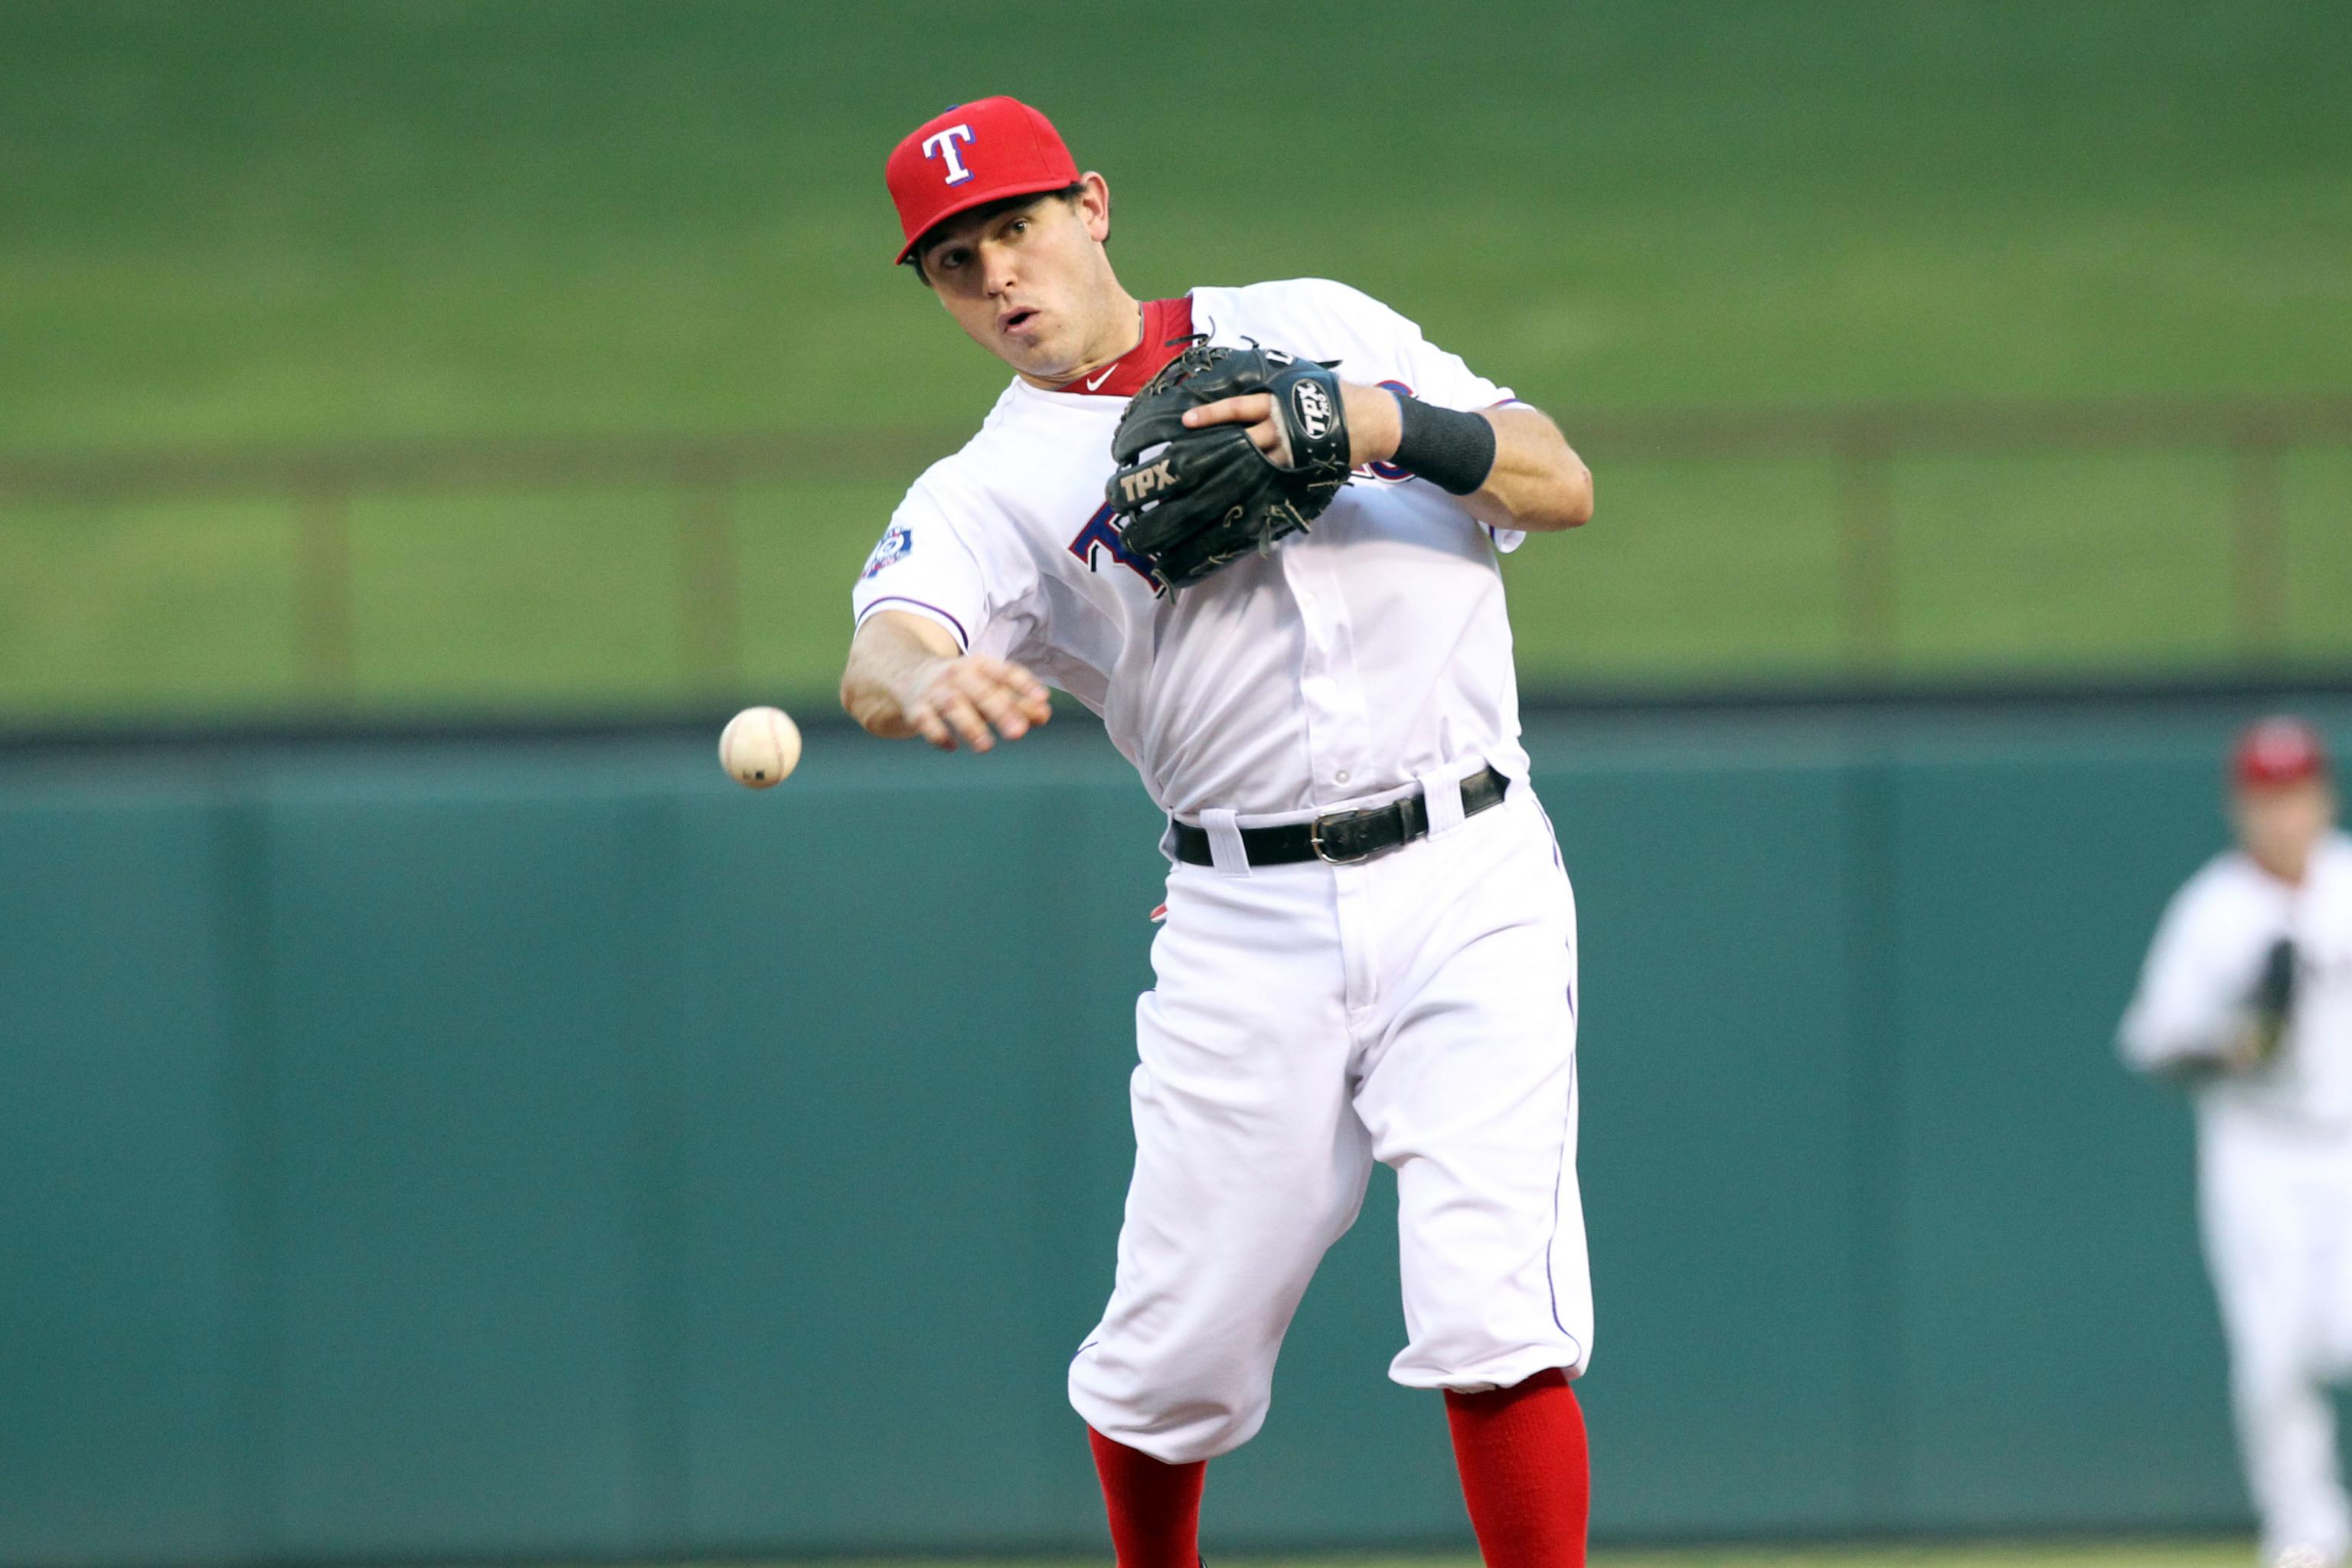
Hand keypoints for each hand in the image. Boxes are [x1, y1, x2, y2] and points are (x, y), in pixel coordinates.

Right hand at [898, 653, 1051, 752]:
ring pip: (952, 706)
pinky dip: (938, 735)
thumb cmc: (962, 684)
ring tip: (986, 746)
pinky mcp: (917, 709)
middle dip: (1000, 710)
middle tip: (1019, 732)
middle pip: (980, 691)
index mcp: (979, 666)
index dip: (1024, 684)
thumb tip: (1044, 714)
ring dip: (970, 726)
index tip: (1042, 698)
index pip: (1004, 672)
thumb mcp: (988, 686)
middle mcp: (957, 675)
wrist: (909, 674)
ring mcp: (935, 691)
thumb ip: (1017, 701)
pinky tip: (952, 746)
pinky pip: (926, 722)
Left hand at [1179, 379, 1402, 470]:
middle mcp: (1280, 425)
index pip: (1237, 407)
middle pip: (1241, 439)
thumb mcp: (1302, 380)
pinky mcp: (1300, 468)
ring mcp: (1290, 450)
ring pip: (1254, 462)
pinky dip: (1256, 483)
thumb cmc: (1334, 395)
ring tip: (1204, 479)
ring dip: (1230, 469)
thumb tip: (1246, 382)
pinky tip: (1236, 491)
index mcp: (1276, 401)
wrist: (1370, 420)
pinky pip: (1273, 477)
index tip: (1186, 421)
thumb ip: (1275, 386)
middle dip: (1215, 447)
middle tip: (1186, 459)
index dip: (1211, 414)